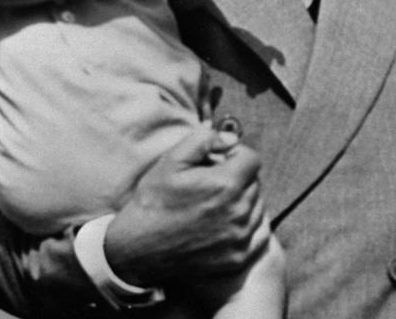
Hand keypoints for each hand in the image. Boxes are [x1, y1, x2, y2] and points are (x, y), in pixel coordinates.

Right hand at [103, 124, 268, 286]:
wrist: (137, 250)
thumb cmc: (153, 202)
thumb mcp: (171, 161)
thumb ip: (204, 140)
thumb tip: (231, 138)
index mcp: (225, 185)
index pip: (252, 159)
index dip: (235, 156)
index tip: (219, 163)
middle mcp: (239, 212)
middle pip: (255, 183)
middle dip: (238, 178)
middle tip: (211, 185)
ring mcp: (240, 238)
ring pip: (258, 207)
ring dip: (243, 202)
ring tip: (215, 205)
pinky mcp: (238, 258)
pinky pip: (259, 234)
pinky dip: (248, 226)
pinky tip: (225, 224)